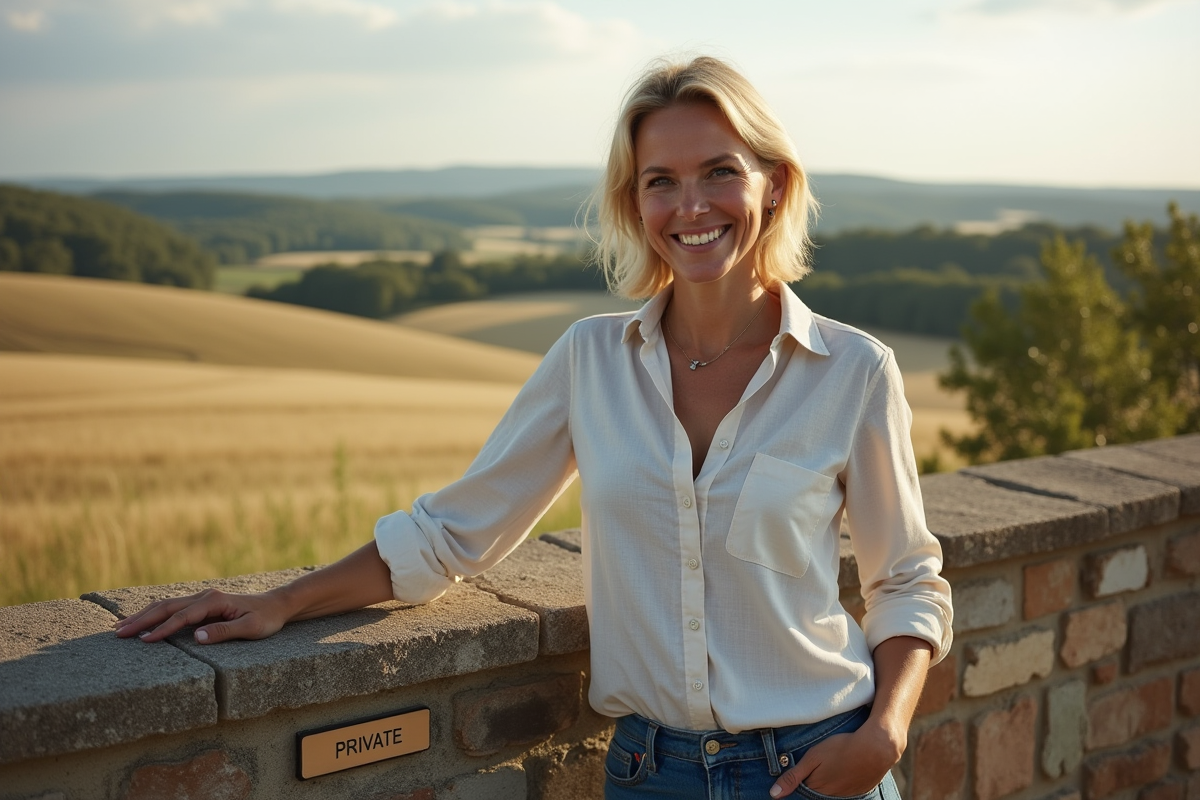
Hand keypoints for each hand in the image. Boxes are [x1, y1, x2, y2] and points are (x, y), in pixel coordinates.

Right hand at [113, 588, 291, 644]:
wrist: (276, 606)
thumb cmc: (266, 619)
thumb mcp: (251, 628)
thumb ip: (224, 631)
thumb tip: (197, 637)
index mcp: (215, 601)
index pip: (183, 616)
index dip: (163, 629)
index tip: (144, 640)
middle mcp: (205, 596)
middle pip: (167, 607)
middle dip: (142, 619)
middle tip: (118, 634)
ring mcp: (201, 598)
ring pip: (166, 605)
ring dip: (143, 615)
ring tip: (120, 627)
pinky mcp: (201, 604)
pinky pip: (173, 608)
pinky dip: (154, 613)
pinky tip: (141, 620)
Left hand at [768, 721, 901, 798]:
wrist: (876, 748)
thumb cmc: (842, 748)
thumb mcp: (813, 757)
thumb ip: (793, 776)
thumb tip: (774, 794)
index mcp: (817, 789)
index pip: (801, 791)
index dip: (798, 782)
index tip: (799, 776)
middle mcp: (831, 796)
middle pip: (816, 793)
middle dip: (813, 783)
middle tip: (821, 766)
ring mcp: (847, 795)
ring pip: (830, 793)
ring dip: (828, 783)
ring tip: (833, 766)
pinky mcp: (859, 791)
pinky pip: (845, 791)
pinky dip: (842, 783)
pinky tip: (844, 770)